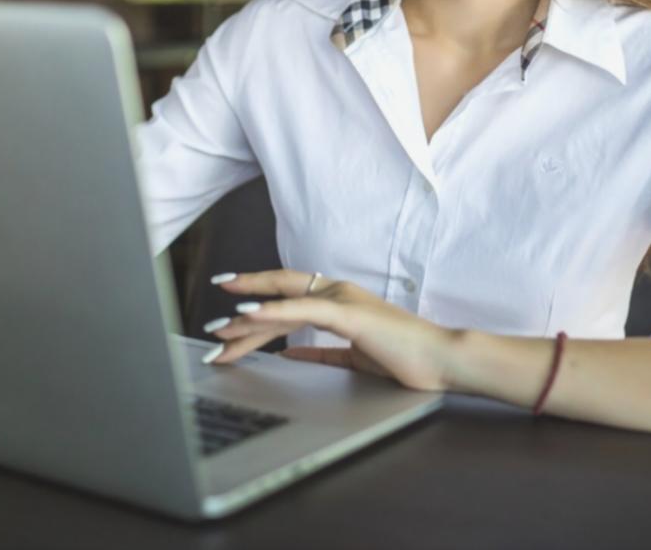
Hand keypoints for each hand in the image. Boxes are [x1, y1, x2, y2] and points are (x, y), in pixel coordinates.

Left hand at [202, 269, 458, 390]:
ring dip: (247, 317)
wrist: (440, 359)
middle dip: (240, 304)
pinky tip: (249, 317)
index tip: (227, 302)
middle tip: (210, 325)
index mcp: (338, 299)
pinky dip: (272, 313)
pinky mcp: (349, 315)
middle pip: (277, 293)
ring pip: (282, 302)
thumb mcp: (353, 354)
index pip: (287, 293)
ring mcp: (342, 299)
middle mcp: (337, 291)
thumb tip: (291, 355)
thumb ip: (322, 352)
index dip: (256, 294)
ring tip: (218, 330)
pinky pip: (302, 312)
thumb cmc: (404, 357)